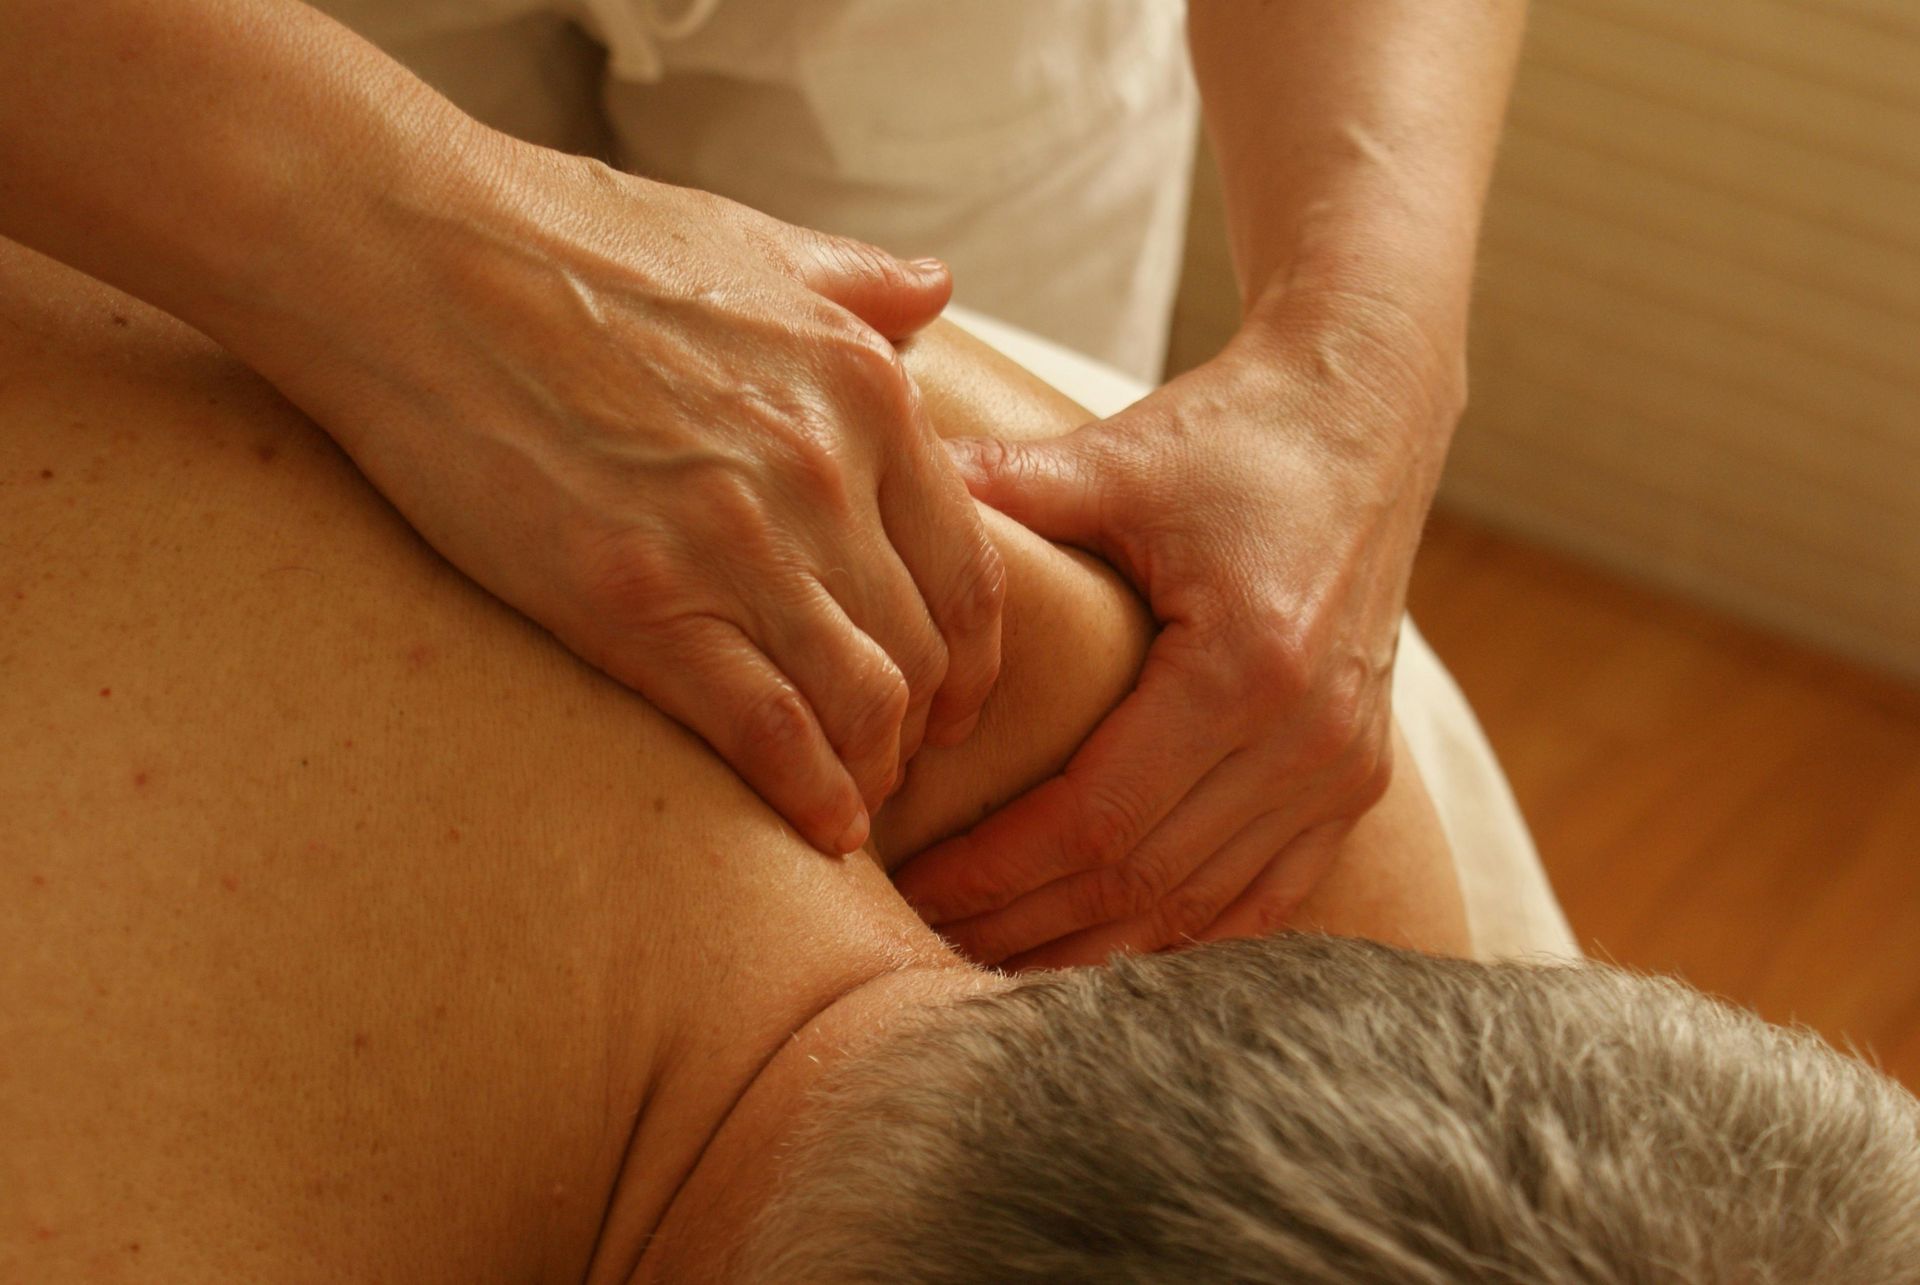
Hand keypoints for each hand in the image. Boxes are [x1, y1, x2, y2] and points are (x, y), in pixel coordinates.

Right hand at [238, 138, 1004, 854]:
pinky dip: (808, 795)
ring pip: (863, 706)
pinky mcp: (638, 603)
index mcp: (864, 391)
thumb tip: (936, 290)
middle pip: (924, 653)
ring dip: (871, 774)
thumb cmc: (565, 239)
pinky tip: (816, 829)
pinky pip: (768, 733)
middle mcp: (826, 473)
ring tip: (852, 802)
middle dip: (923, 731)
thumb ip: (857, 282)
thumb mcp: (746, 237)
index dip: (972, 660)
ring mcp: (737, 543)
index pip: (969, 570)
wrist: (410, 256)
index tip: (950, 700)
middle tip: (894, 763)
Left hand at [893, 307, 1461, 965]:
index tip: (915, 888)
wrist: (1364, 417)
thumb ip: (1004, 489)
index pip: (1098, 817)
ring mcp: (1344, 770)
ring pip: (1201, 908)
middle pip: (1143, 880)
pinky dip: (1180, 933)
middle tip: (926, 939)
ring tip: (993, 959)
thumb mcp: (1114, 457)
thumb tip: (886, 481)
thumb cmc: (1232, 435)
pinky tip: (1103, 952)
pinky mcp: (1356, 781)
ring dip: (1094, 945)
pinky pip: (1263, 897)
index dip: (999, 869)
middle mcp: (1309, 738)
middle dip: (1027, 923)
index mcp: (1247, 667)